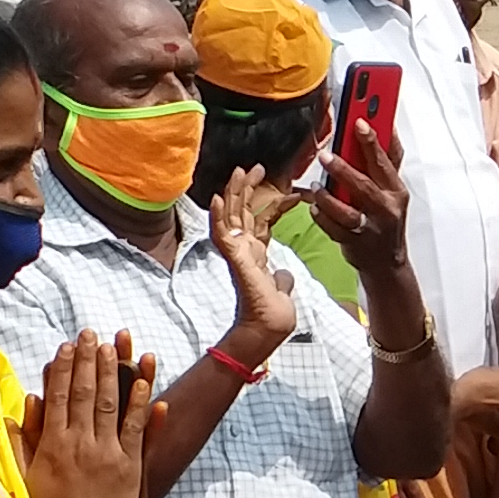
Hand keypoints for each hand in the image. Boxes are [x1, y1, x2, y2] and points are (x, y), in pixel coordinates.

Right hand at [17, 329, 154, 497]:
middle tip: (91, 333)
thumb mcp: (24, 475)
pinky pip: (136, 429)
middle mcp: (79, 444)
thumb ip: (24, 437)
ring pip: (110, 403)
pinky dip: (141, 403)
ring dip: (114, 371)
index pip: (58, 396)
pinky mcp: (129, 467)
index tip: (67, 345)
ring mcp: (106, 454)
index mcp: (52, 445)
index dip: (64, 367)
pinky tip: (144, 380)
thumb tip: (28, 400)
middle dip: (88, 360)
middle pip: (84, 392)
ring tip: (115, 344)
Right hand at [203, 170, 303, 367]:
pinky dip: (218, 216)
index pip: (257, 222)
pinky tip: (215, 199)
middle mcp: (244, 251)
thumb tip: (283, 274)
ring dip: (233, 193)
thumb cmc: (273, 315)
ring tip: (237, 172)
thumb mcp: (282, 289)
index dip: (265, 203)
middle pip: (242, 213)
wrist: (267, 329)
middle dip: (246, 189)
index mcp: (255, 256)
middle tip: (254, 168)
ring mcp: (237, 254)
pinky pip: (223, 234)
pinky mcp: (235, 259)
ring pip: (231, 217)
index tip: (276, 186)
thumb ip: (281, 278)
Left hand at [315, 130, 413, 279]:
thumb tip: (387, 126)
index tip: (359, 122)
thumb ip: (388, 160)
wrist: (386, 262)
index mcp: (396, 191)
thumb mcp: (393, 190)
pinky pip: (333, 228)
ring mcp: (370, 228)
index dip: (372, 141)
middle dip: (343, 169)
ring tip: (316, 186)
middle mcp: (386, 208)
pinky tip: (314, 206)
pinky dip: (321, 216)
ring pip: (346, 211)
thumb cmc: (387, 220)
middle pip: (365, 186)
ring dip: (328, 196)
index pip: (385, 161)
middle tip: (326, 155)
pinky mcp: (355, 243)